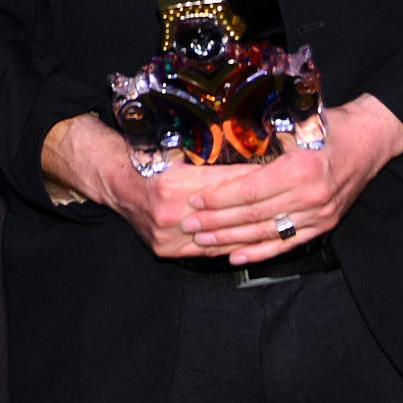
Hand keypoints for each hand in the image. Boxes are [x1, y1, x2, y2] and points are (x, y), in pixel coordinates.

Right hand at [41, 113, 260, 258]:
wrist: (117, 183)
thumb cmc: (148, 160)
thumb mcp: (177, 149)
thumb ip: (207, 155)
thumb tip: (246, 149)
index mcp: (175, 184)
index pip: (227, 185)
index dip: (255, 180)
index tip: (279, 176)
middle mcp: (171, 213)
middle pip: (226, 213)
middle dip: (258, 206)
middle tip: (285, 199)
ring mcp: (168, 237)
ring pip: (219, 238)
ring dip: (247, 231)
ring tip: (274, 223)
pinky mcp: (167, 250)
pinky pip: (206, 253)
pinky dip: (228, 246)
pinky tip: (249, 242)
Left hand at [178, 94, 402, 265]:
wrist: (372, 140)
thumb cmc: (332, 126)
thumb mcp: (298, 122)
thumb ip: (265, 135)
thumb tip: (224, 136)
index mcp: (300, 169)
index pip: (250, 191)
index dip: (220, 198)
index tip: (196, 201)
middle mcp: (310, 197)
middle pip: (254, 216)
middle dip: (217, 222)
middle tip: (188, 225)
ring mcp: (318, 216)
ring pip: (266, 233)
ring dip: (231, 240)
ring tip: (203, 241)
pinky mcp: (324, 226)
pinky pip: (287, 244)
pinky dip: (260, 253)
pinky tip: (236, 256)